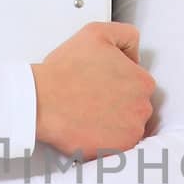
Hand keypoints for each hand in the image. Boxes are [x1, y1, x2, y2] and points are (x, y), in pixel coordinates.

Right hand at [31, 21, 157, 160]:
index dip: (119, 83)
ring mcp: (130, 131)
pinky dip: (104, 140)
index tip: (102, 84)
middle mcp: (142, 108)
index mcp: (142, 81)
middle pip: (135, 107)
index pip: (139, 84)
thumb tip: (135, 54)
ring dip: (112, 123)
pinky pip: (115, 146)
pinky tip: (87, 128)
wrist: (41, 100)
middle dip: (117, 104)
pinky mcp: (116, 150)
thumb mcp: (98, 33)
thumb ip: (126, 36)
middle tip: (92, 99)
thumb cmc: (65, 69)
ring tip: (87, 114)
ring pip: (127, 127)